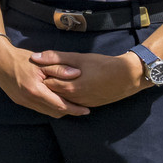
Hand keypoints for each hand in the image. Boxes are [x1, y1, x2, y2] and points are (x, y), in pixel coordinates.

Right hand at [0, 37, 89, 116]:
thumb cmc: (20, 58)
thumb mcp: (41, 62)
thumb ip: (59, 69)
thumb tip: (77, 74)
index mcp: (35, 90)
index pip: (60, 105)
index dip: (75, 109)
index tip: (87, 110)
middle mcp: (28, 100)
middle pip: (54, 112)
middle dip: (68, 112)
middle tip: (81, 108)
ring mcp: (22, 101)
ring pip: (46, 112)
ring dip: (58, 110)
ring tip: (70, 105)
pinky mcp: (18, 100)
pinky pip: (37, 108)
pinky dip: (48, 106)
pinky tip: (54, 100)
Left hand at [32, 48, 146, 108]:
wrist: (128, 77)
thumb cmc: (103, 65)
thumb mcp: (78, 58)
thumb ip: (55, 58)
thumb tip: (34, 57)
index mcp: (69, 87)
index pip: (46, 83)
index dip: (41, 74)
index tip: (38, 67)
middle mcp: (74, 99)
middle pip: (52, 92)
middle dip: (46, 83)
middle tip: (42, 73)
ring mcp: (83, 104)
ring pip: (62, 99)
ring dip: (56, 90)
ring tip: (54, 79)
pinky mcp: (90, 105)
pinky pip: (72, 102)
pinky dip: (67, 95)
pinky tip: (66, 86)